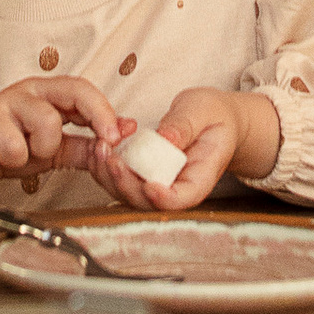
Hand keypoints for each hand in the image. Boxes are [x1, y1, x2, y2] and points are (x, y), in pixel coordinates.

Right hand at [0, 72, 128, 206]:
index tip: (122, 137)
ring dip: (43, 148)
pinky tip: (5, 158)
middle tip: (105, 142)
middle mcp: (32, 91)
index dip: (108, 112)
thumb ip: (86, 146)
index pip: (87, 91)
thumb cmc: (7, 148)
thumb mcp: (54, 150)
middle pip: (75, 89)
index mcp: (50, 95)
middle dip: (98, 116)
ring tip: (28, 154)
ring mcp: (8, 102)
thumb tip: (124, 137)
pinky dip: (15, 159)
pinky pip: (15, 144)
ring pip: (47, 121)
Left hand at [91, 85, 280, 211]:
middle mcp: (178, 187)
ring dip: (110, 177)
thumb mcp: (204, 110)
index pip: (184, 198)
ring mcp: (159, 184)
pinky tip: (100, 147)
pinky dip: (106, 168)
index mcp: (201, 175)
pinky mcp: (143, 176)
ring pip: (130, 195)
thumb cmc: (213, 116)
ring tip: (101, 147)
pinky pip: (121, 181)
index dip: (165, 199)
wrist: (213, 120)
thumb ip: (184, 124)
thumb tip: (166, 139)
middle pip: (150, 203)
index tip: (149, 184)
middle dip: (127, 185)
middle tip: (111, 159)